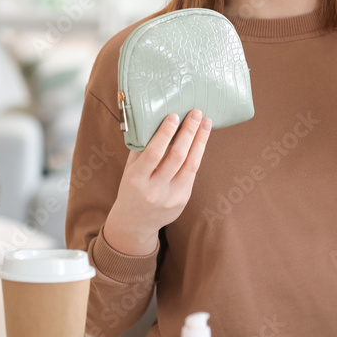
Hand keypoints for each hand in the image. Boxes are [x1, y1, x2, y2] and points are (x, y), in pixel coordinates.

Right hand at [104, 109, 211, 255]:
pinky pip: (192, 173)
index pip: (153, 154)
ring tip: (206, 123)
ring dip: (200, 141)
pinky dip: (197, 154)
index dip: (165, 134)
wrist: (135, 223)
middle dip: (188, 133)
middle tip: (196, 113)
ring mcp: (171, 197)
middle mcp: (154, 190)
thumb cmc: (132, 188)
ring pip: (190, 165)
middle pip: (176, 157)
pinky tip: (201, 140)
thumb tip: (156, 120)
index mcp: (137, 180)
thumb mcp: (130, 170)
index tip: (174, 116)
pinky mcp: (183, 200)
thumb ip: (141, 148)